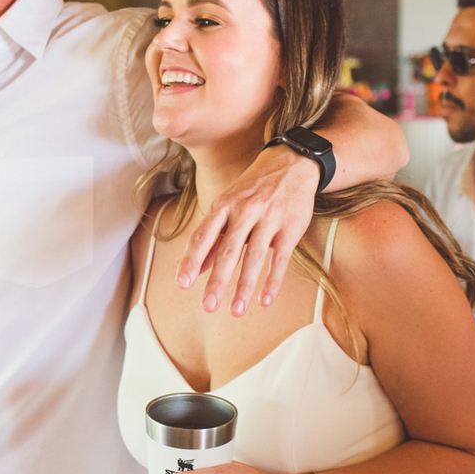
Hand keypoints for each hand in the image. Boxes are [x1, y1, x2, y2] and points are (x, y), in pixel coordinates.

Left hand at [177, 147, 319, 315]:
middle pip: (228, 251)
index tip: (183, 284)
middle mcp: (244, 211)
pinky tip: (265, 300)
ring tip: (236, 310)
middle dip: (218, 281)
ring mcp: (269, 218)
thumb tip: (195, 268)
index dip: (192, 260)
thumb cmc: (254, 188)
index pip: (204, 236)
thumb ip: (213, 237)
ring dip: (244, 287)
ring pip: (254, 257)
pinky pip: (280, 258)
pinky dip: (273, 280)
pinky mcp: (291, 226)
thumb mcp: (228, 204)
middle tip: (208, 306)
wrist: (292, 162)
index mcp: (224, 205)